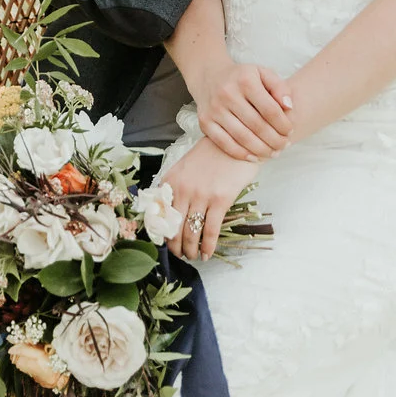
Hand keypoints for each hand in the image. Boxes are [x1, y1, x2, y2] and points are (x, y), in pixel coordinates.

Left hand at [160, 137, 257, 261]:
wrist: (235, 140)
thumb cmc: (210, 154)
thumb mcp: (185, 167)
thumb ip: (175, 188)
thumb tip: (169, 216)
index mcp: (170, 181)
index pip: (159, 216)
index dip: (162, 234)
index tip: (166, 244)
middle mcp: (182, 189)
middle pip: (174, 228)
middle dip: (176, 247)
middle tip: (180, 255)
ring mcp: (201, 195)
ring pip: (191, 233)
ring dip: (190, 250)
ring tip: (193, 256)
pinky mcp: (220, 200)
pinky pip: (211, 231)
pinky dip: (208, 247)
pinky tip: (207, 254)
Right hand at [196, 60, 293, 160]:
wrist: (209, 76)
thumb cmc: (242, 78)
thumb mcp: (262, 73)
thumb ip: (279, 87)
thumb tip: (289, 107)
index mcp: (245, 80)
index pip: (270, 109)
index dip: (283, 125)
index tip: (290, 131)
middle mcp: (227, 94)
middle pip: (257, 126)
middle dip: (275, 140)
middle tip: (284, 146)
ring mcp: (214, 109)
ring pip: (242, 138)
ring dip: (262, 150)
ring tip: (274, 153)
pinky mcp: (205, 122)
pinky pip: (225, 144)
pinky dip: (242, 154)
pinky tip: (255, 157)